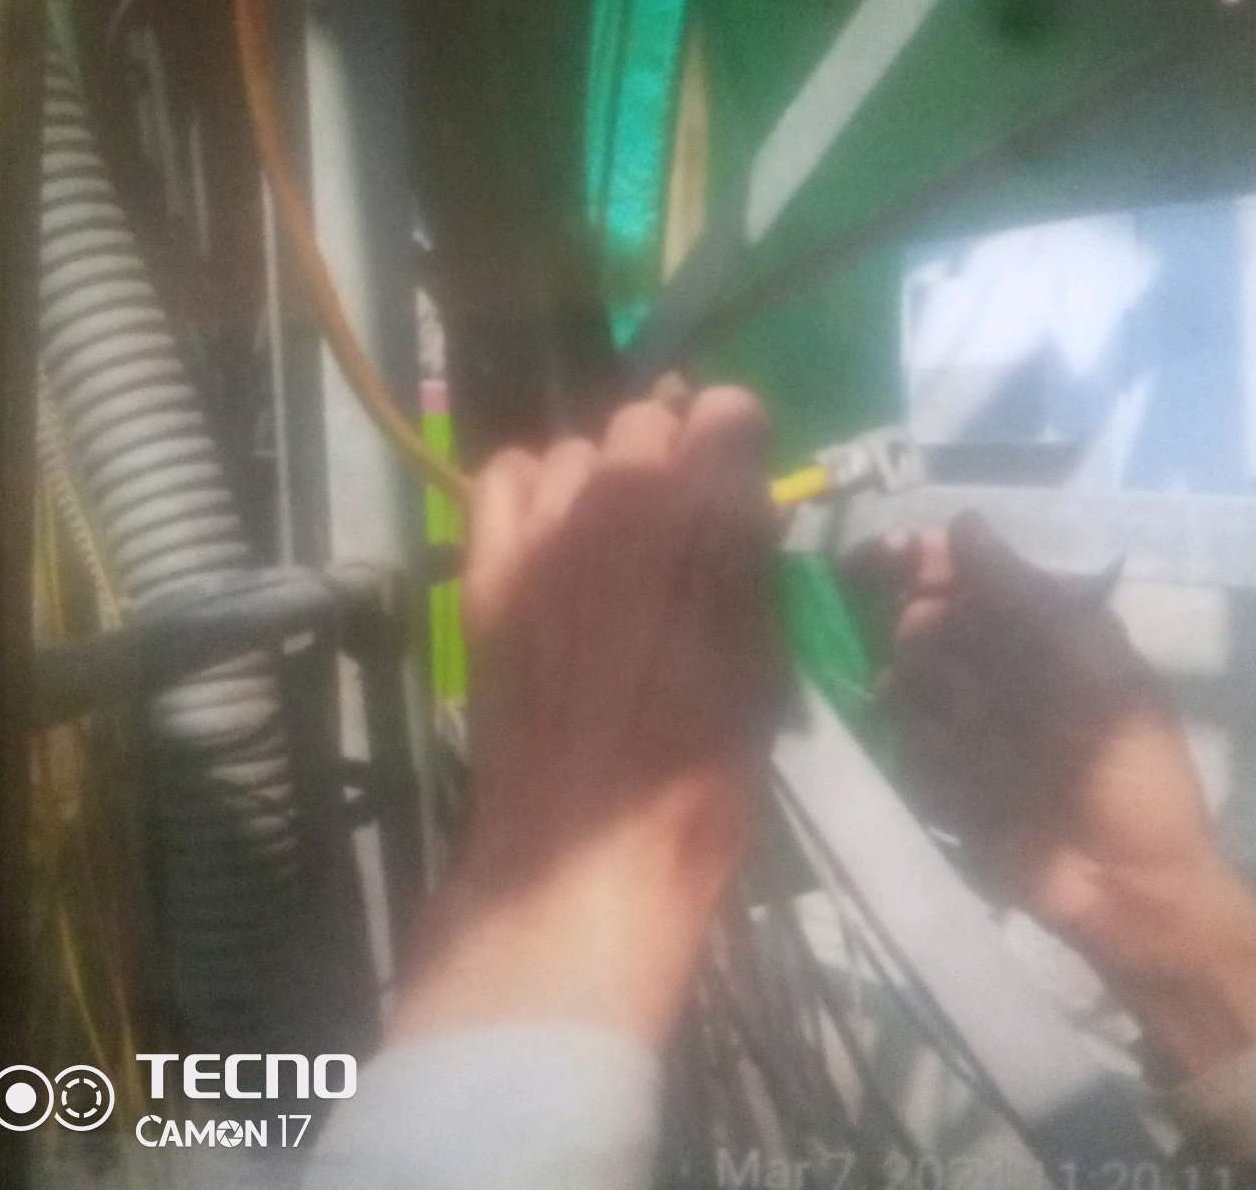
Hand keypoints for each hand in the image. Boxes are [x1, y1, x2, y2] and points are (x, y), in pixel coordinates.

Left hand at [394, 388, 784, 1046]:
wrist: (588, 847)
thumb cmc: (703, 775)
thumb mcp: (767, 661)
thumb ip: (754, 565)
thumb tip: (746, 508)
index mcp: (710, 520)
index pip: (727, 408)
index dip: (737, 443)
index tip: (738, 482)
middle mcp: (625, 498)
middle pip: (646, 416)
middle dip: (669, 455)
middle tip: (674, 521)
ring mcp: (547, 527)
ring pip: (575, 450)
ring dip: (600, 481)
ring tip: (605, 543)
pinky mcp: (488, 563)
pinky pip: (504, 477)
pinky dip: (530, 495)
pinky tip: (547, 540)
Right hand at [844, 512, 1255, 1077]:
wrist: (1131, 887)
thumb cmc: (1129, 768)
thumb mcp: (1090, 667)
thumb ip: (1020, 593)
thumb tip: (960, 522)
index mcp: (1033, 627)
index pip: (954, 570)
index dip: (910, 558)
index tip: (873, 561)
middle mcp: (987, 664)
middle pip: (915, 621)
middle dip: (922, 642)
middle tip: (966, 688)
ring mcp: (955, 721)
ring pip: (900, 684)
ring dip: (932, 710)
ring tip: (988, 752)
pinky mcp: (932, 774)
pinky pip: (900, 748)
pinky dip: (928, 760)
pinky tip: (972, 787)